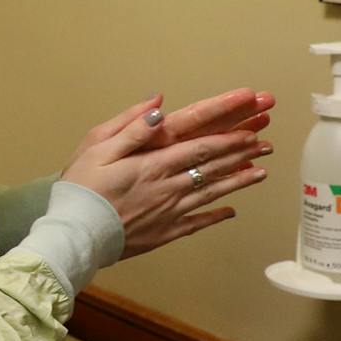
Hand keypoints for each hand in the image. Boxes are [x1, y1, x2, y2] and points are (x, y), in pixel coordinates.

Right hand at [62, 93, 272, 258]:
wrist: (75, 235)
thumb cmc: (81, 189)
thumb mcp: (97, 148)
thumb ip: (131, 127)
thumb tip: (159, 105)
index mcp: (152, 165)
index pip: (199, 147)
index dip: (228, 138)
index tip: (251, 130)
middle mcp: (168, 188)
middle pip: (212, 168)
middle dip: (241, 154)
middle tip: (265, 145)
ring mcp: (169, 212)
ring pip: (212, 194)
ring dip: (238, 182)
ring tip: (261, 173)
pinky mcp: (164, 233)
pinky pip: (197, 222)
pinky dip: (216, 216)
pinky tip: (231, 212)